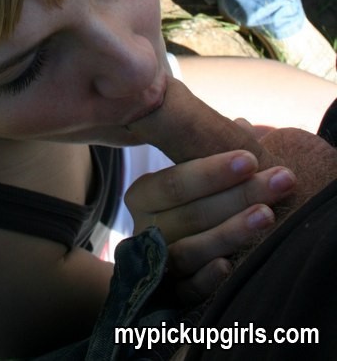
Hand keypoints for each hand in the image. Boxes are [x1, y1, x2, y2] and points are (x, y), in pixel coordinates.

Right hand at [124, 149, 295, 303]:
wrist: (173, 252)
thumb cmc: (194, 201)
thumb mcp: (198, 174)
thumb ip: (212, 151)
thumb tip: (243, 127)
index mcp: (143, 195)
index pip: (174, 182)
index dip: (213, 171)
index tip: (251, 158)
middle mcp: (144, 229)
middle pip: (190, 214)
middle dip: (239, 195)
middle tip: (280, 180)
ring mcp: (156, 264)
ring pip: (190, 250)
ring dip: (231, 232)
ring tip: (268, 214)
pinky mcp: (169, 294)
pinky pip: (186, 289)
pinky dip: (206, 278)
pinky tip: (229, 265)